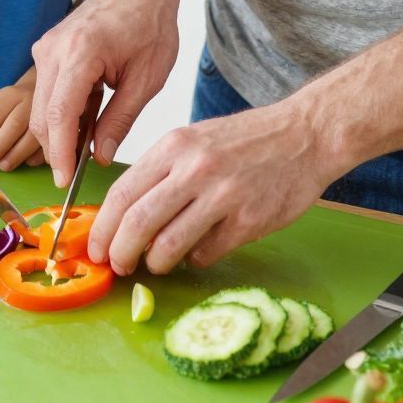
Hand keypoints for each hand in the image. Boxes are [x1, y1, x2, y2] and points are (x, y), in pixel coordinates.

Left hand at [0, 75, 43, 171]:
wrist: (40, 94)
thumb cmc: (9, 106)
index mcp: (9, 95)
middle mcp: (30, 101)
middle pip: (14, 125)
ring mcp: (47, 114)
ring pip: (33, 134)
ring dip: (17, 154)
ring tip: (4, 166)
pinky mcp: (61, 127)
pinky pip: (49, 144)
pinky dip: (38, 155)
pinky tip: (27, 163)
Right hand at [31, 0, 179, 185]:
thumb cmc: (149, 23)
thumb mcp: (147, 78)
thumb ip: (120, 120)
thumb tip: (98, 157)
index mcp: (81, 53)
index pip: (59, 115)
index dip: (60, 154)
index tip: (65, 181)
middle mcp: (53, 50)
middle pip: (42, 116)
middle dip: (57, 150)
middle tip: (80, 171)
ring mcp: (45, 49)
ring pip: (40, 108)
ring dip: (59, 132)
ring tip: (91, 139)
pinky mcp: (46, 51)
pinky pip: (45, 93)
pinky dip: (61, 113)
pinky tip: (87, 117)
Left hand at [87, 97, 338, 275]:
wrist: (306, 134)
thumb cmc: (246, 140)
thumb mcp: (194, 140)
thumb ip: (162, 173)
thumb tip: (125, 217)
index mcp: (174, 146)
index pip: (122, 193)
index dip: (103, 228)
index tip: (97, 248)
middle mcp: (195, 168)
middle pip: (138, 222)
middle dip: (120, 253)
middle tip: (118, 267)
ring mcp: (223, 195)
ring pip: (169, 245)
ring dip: (156, 263)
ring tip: (157, 264)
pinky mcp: (248, 220)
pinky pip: (206, 254)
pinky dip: (196, 260)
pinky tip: (200, 250)